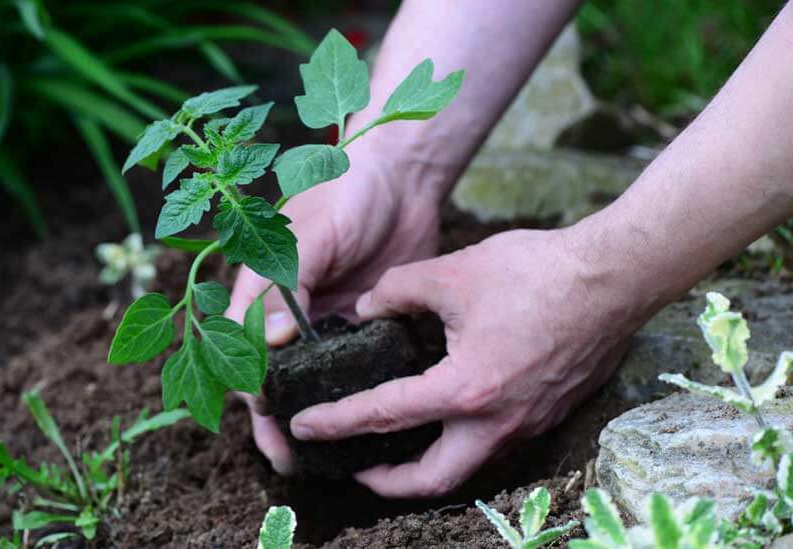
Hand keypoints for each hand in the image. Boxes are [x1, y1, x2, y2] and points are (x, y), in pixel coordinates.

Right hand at [225, 145, 445, 474]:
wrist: (402, 179)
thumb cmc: (345, 194)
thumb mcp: (309, 235)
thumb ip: (286, 287)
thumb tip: (267, 345)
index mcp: (262, 289)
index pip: (242, 350)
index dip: (250, 389)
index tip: (269, 421)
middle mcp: (289, 310)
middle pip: (273, 375)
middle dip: (276, 419)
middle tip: (291, 460)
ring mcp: (325, 319)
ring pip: (310, 378)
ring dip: (312, 413)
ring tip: (322, 457)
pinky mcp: (363, 322)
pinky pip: (352, 365)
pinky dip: (350, 393)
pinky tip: (359, 421)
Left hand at [288, 227, 635, 496]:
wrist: (615, 275)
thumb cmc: (538, 272)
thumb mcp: (453, 271)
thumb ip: (398, 290)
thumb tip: (368, 306)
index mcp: (467, 390)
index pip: (386, 415)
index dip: (338, 421)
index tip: (304, 426)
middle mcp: (499, 421)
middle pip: (435, 479)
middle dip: (389, 482)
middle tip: (359, 466)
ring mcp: (530, 421)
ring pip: (471, 464)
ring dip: (430, 461)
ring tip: (401, 441)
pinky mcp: (550, 410)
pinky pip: (498, 441)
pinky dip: (464, 437)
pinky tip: (454, 407)